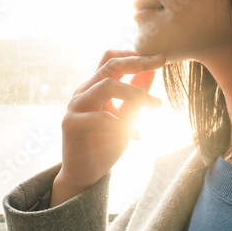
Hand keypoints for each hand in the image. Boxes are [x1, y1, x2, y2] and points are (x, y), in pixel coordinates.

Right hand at [51, 50, 164, 205]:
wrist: (86, 175)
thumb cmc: (106, 145)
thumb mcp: (128, 118)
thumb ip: (136, 96)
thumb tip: (152, 71)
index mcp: (95, 87)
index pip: (111, 60)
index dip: (133, 55)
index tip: (160, 58)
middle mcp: (83, 92)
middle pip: (110, 66)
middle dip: (138, 63)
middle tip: (161, 64)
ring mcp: (75, 106)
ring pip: (106, 86)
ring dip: (135, 93)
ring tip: (155, 105)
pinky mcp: (70, 124)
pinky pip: (100, 117)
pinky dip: (122, 125)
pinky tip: (137, 135)